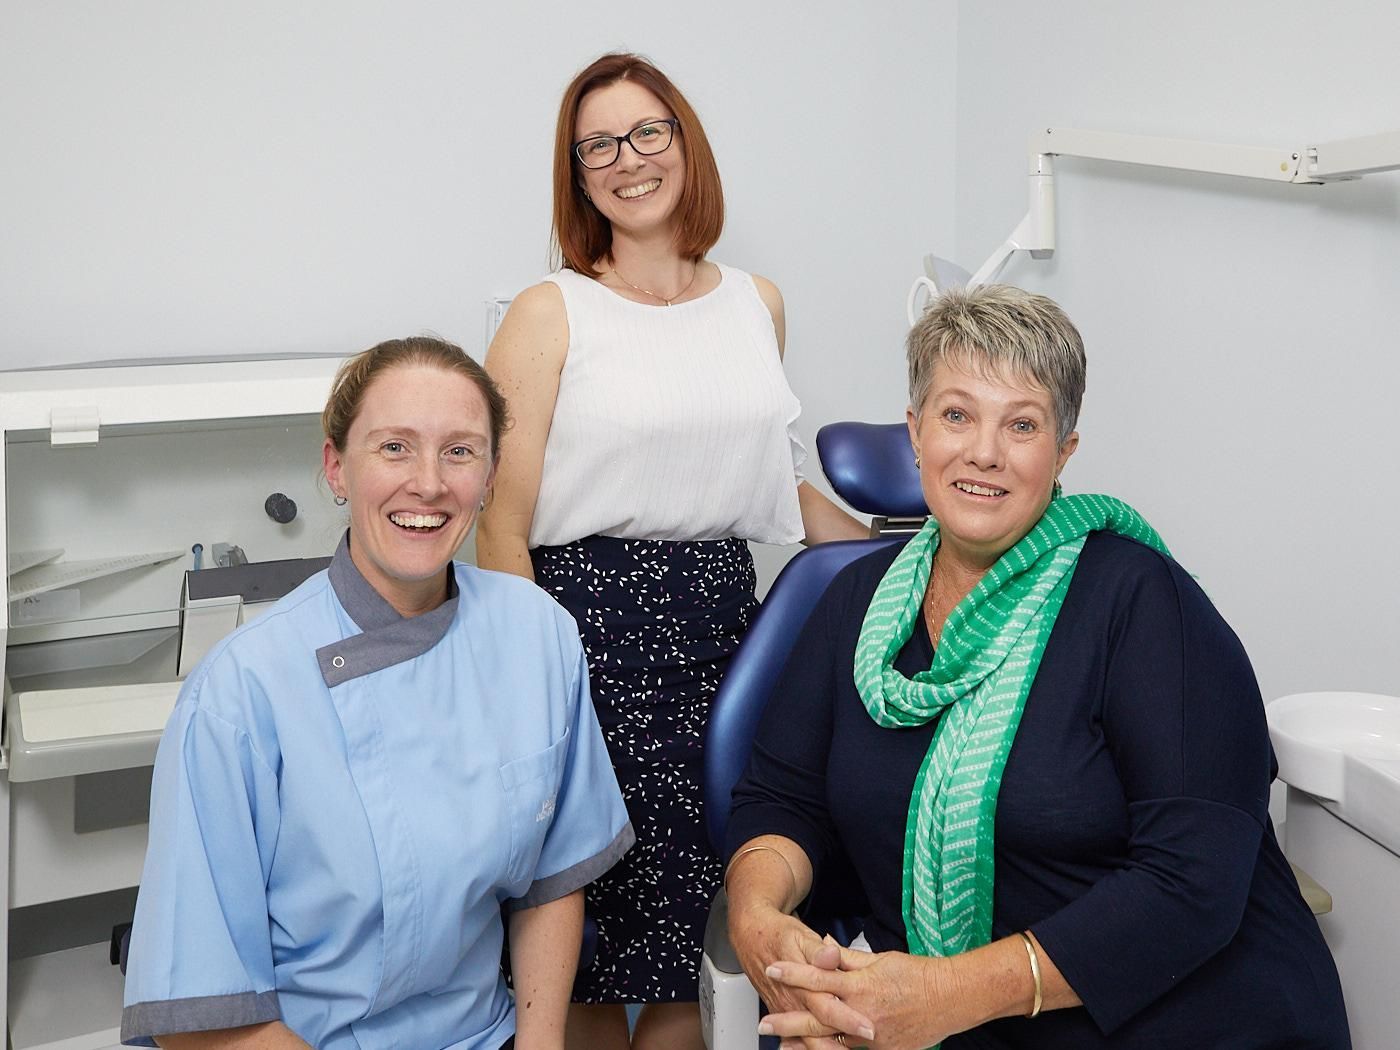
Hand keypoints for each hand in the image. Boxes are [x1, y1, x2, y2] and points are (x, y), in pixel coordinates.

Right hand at [729, 903, 874, 1042]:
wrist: (751, 938)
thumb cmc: (779, 935)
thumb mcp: (800, 936)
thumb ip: (818, 950)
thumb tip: (832, 954)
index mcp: (802, 982)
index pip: (828, 1007)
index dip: (849, 1019)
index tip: (868, 1028)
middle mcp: (793, 1000)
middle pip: (819, 1028)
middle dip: (842, 1041)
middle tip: (867, 1042)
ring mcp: (786, 1009)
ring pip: (806, 1037)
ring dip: (825, 1047)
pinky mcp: (781, 1012)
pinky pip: (794, 1036)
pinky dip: (804, 1047)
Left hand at [761, 946, 964, 1049]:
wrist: (952, 998)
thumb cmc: (919, 974)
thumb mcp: (880, 959)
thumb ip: (847, 958)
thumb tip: (824, 946)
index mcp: (862, 985)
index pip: (820, 976)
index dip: (794, 973)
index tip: (773, 969)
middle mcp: (864, 1013)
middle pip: (818, 1018)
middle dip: (788, 1020)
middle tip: (765, 1022)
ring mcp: (874, 1037)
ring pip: (832, 1042)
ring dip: (806, 1044)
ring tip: (783, 1046)